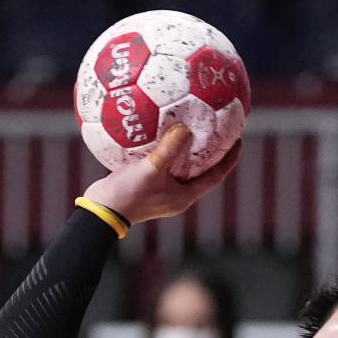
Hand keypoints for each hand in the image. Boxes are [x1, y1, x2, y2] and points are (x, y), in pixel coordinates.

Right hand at [81, 123, 240, 224]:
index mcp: (185, 196)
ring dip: (185, 148)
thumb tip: (186, 129)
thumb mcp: (151, 168)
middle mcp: (177, 195)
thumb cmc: (128, 194)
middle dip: (210, 151)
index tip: (237, 140)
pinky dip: (164, 148)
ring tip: (189, 125)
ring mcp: (162, 190)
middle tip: (217, 129)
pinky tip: (158, 130)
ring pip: (180, 166)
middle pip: (201, 170)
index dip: (229, 159)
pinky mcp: (147, 184)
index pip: (216, 176)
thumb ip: (169, 149)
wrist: (101, 211)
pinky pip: (162, 163)